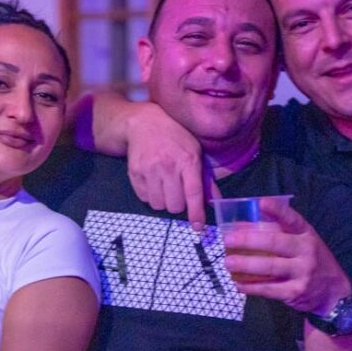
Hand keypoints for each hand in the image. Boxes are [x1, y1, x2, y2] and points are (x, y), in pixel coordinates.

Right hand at [124, 101, 213, 229]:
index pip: (193, 193)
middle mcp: (167, 165)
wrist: (145, 123)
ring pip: (158, 205)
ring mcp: (148, 169)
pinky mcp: (134, 172)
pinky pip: (144, 198)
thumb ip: (206, 179)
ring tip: (165, 187)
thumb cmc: (176, 137)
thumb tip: (217, 202)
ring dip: (163, 201)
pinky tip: (153, 182)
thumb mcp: (195, 151)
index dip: (196, 213)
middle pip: (174, 205)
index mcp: (187, 160)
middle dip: (178, 204)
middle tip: (178, 192)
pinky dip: (150, 196)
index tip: (197, 227)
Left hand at [222, 199, 351, 314]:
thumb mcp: (302, 241)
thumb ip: (278, 232)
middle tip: (228, 240)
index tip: (261, 202)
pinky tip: (238, 284)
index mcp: (306, 234)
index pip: (292, 219)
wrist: (333, 291)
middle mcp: (306, 250)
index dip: (277, 210)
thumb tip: (240, 226)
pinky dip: (251, 287)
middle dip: (249, 240)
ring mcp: (302, 272)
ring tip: (228, 262)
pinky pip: (269, 289)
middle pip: (275, 242)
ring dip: (245, 264)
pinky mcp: (295, 292)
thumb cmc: (311, 259)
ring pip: (269, 267)